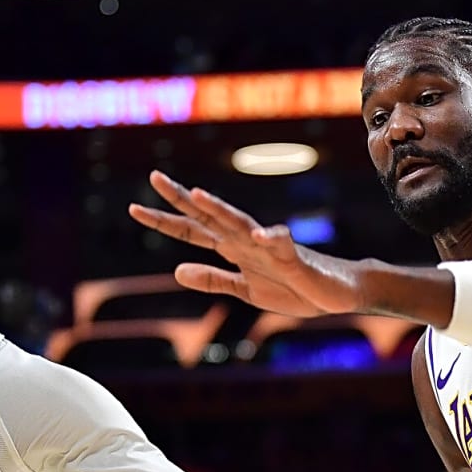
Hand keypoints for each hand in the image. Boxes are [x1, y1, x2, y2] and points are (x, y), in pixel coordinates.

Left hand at [128, 171, 366, 317]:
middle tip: (153, 178)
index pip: (194, 232)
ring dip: (220, 210)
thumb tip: (176, 271)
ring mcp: (270, 248)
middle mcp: (247, 242)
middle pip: (209, 219)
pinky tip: (263, 235)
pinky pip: (284, 246)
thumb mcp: (245, 290)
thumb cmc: (294, 288)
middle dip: (181, 201)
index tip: (134, 208)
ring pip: (240, 224)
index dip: (165, 221)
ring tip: (198, 195)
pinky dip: (274, 239)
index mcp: (234, 250)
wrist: (336, 294)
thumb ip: (213, 279)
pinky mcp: (295, 259)